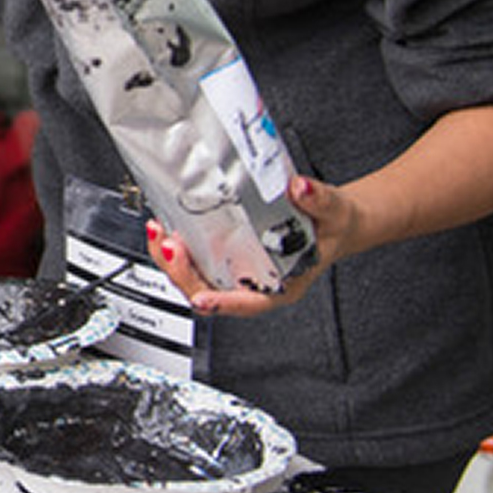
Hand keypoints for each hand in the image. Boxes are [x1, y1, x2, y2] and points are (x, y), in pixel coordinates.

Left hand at [144, 175, 358, 316]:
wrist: (331, 220)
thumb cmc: (332, 226)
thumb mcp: (332, 211)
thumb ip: (318, 200)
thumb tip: (300, 188)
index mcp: (281, 285)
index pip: (248, 303)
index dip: (223, 304)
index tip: (203, 299)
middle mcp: (253, 283)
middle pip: (209, 292)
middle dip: (183, 273)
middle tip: (171, 245)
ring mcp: (236, 271)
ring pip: (196, 278)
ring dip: (173, 260)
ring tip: (160, 233)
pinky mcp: (225, 256)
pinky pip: (196, 259)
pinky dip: (178, 248)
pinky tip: (167, 229)